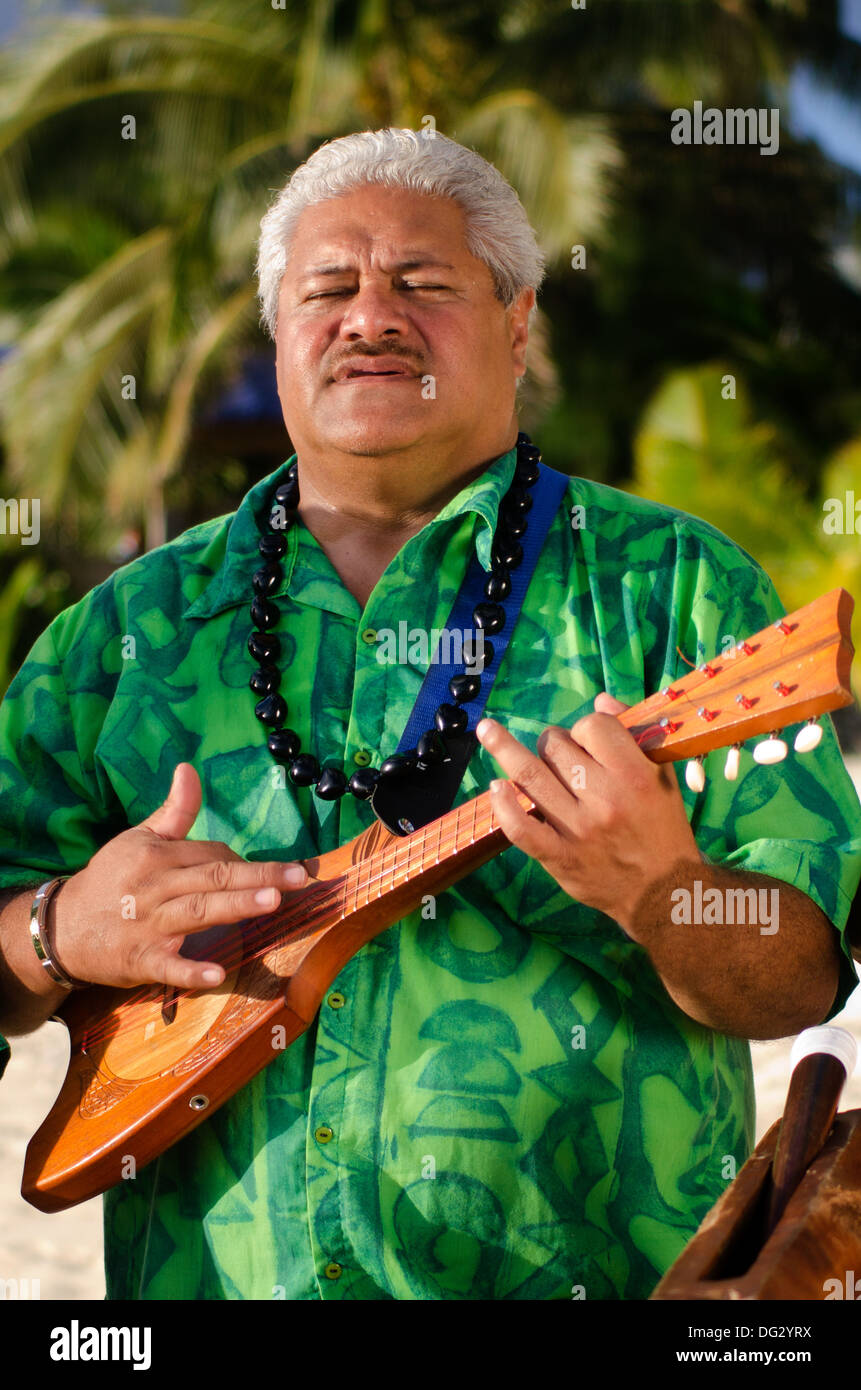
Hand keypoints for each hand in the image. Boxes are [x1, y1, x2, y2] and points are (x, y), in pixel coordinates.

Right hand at [50, 763, 307, 990]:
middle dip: (258, 876)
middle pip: (213, 878)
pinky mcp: (140, 960)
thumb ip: (173, 811)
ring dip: (235, 906)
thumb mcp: (137, 839)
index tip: (277, 874)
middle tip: (298, 877)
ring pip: (199, 912)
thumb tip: (189, 768)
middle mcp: (156, 887)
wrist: (61, 928)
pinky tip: (217, 973)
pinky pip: (168, 966)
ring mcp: (149, 925)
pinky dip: (190, 971)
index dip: (245, 863)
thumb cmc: (110, 880)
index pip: (212, 854)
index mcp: (158, 855)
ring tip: (272, 901)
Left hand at [475, 694, 699, 933]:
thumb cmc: (663, 828)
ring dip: (507, 750)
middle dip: (553, 742)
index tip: (587, 740)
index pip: (594, 726)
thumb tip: (601, 700)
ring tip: (488, 732)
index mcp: (635, 775)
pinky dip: (503, 806)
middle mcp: (606, 799)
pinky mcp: (560, 858)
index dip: (586, 727)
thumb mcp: (662, 778)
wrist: (664, 893)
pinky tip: (495, 787)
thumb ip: (634, 736)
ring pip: (532, 776)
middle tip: (560, 756)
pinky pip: (521, 829)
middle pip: (557, 747)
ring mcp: (579, 830)